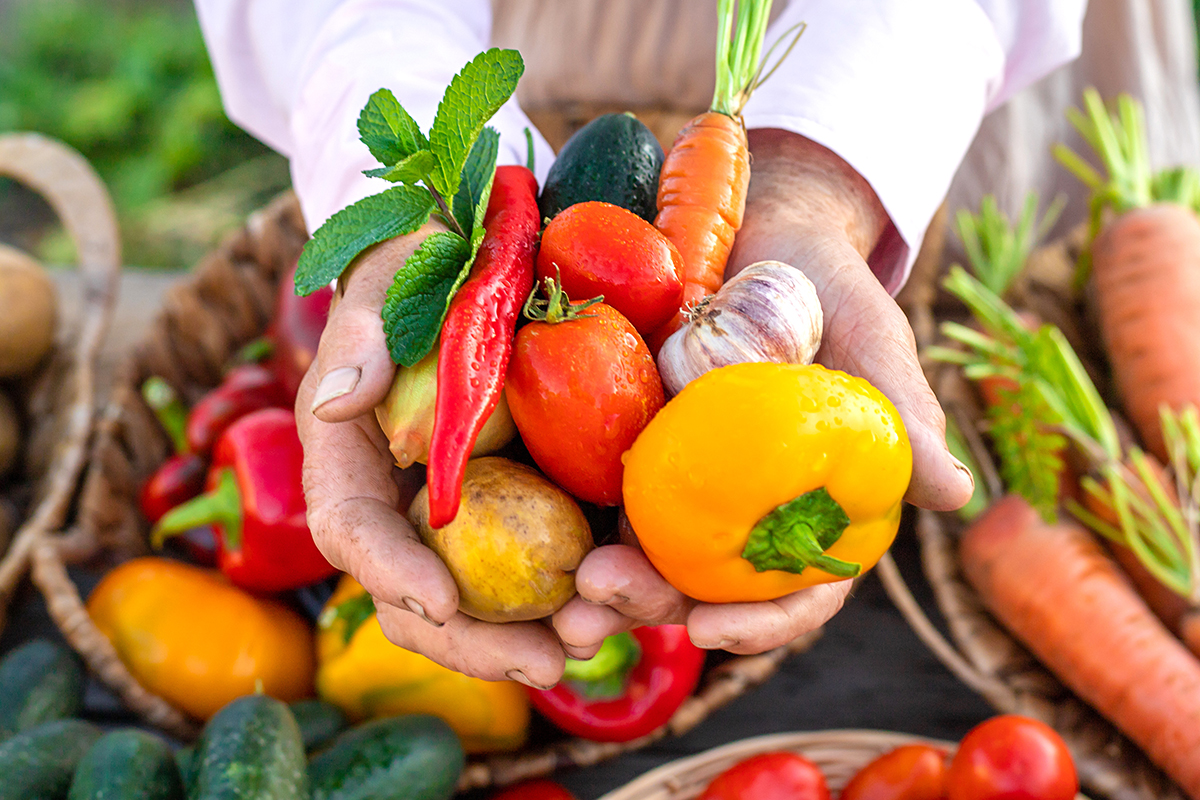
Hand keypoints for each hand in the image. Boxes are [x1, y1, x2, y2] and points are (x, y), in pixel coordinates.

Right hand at [297, 225, 565, 688]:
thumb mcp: (391, 279)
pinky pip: (548, 568)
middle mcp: (406, 504)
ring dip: (534, 637)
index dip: (388, 572)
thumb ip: (363, 338)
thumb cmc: (427, 261)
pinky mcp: (529, 508)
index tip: (438, 600)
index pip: (353, 529)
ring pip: (484, 605)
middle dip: (475, 642)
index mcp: (355, 458)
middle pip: (419, 598)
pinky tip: (626, 602)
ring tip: (595, 641)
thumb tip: (334, 403)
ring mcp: (468, 516)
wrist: (489, 252)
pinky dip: (582, 595)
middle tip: (544, 660)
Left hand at [553, 129, 972, 657]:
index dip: (761, 623)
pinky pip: (596, 489)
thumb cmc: (829, 288)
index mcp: (810, 508)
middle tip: (599, 598)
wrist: (760, 226)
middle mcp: (743, 509)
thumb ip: (900, 416)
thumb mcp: (871, 341)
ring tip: (562, 588)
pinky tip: (531, 521)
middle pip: (701, 586)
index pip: (796, 590)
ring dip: (599, 582)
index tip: (713, 628)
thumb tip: (953, 495)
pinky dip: (569, 516)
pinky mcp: (628, 441)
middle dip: (652, 606)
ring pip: (641, 552)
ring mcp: (682, 480)